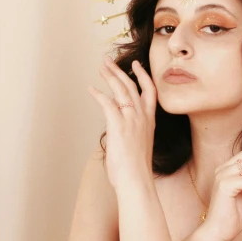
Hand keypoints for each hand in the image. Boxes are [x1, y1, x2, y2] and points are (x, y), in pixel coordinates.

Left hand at [87, 55, 156, 190]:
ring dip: (110, 76)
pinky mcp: (118, 125)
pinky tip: (91, 89)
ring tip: (101, 67)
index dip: (143, 76)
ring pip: (121, 90)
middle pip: (132, 86)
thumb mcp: (140, 146)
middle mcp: (142, 117)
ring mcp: (131, 120)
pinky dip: (98, 94)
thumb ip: (133, 133)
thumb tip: (122, 130)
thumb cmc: (136, 169)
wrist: (136, 179)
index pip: (150, 91)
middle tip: (108, 61)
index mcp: (150, 121)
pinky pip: (107, 103)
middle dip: (119, 71)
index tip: (137, 64)